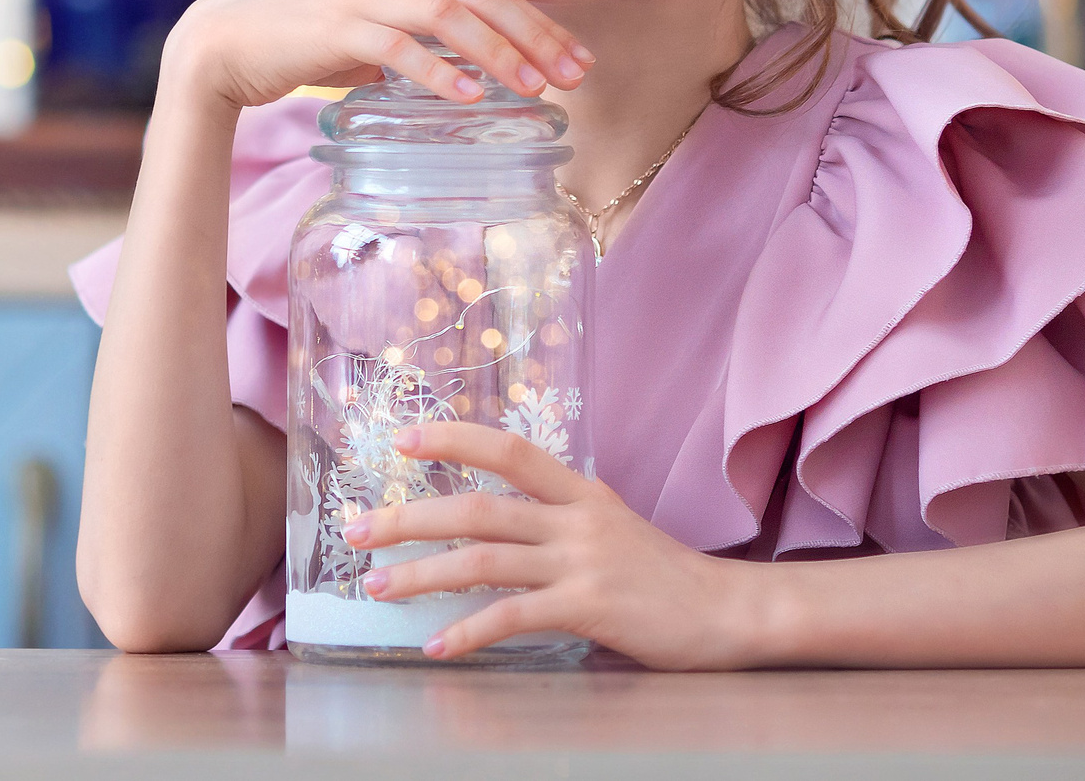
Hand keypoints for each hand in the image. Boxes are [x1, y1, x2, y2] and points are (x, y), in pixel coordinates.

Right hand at [159, 0, 591, 114]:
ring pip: (447, 15)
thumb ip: (413, 43)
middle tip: (576, 75)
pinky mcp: (335, 28)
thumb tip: (460, 73)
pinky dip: (438, 70)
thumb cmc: (299, 40)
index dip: (540, 22)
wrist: (224, 40)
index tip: (578, 58)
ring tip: (533, 87)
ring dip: (498, 51)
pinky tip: (468, 96)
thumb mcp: (369, 36)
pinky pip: (397, 46)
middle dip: (536, 34)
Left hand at [343, 421, 759, 668]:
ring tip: (377, 587)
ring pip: (483, 560)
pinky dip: (468, 632)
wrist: (730, 613)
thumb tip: (506, 515)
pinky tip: (436, 646)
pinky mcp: (590, 609)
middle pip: (477, 507)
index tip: (400, 439)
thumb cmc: (665, 577)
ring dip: (421, 574)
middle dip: (407, 517)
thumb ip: (560, 517)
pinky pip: (513, 618)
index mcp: (580, 491)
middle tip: (355, 531)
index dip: (453, 439)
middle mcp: (576, 519)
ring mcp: (583, 563)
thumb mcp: (612, 527)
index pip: (508, 449)